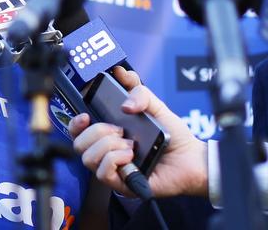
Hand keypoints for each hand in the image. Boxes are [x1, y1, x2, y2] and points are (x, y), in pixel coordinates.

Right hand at [69, 66, 208, 197]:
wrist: (192, 158)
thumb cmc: (173, 136)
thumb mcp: (155, 106)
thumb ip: (138, 90)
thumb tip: (121, 83)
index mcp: (109, 133)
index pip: (78, 130)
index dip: (75, 122)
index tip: (86, 115)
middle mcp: (106, 151)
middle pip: (78, 144)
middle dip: (97, 132)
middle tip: (119, 130)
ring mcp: (113, 168)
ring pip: (88, 158)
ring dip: (109, 146)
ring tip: (130, 144)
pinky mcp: (121, 184)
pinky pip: (103, 173)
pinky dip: (116, 159)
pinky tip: (132, 156)